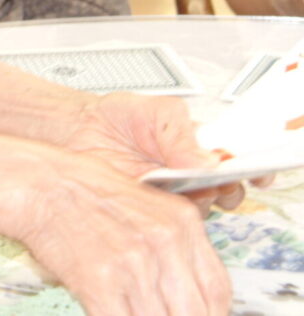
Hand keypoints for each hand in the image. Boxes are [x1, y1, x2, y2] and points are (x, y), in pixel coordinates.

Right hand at [8, 142, 230, 315]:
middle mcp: (165, 243)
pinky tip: (104, 310)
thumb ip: (170, 248)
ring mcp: (134, 264)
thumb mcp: (143, 207)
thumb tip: (182, 295)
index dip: (208, 315)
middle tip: (150, 310)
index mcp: (183, 222)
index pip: (218, 293)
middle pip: (196, 314)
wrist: (36, 182)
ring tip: (127, 307)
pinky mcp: (101, 281)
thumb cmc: (81, 192)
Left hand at [59, 92, 247, 211]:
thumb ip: (181, 131)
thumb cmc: (118, 116)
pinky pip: (167, 220)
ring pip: (200, 209)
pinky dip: (165, 211)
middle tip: (212, 180)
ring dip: (194, 199)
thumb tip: (208, 160)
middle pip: (226, 190)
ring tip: (174, 182)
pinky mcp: (149, 211)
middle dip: (227, 188)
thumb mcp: (155, 111)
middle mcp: (191, 174)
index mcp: (200, 146)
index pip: (238, 162)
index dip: (251, 169)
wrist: (77, 129)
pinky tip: (151, 193)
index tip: (254, 172)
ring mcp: (172, 194)